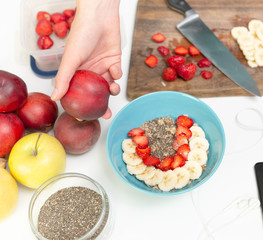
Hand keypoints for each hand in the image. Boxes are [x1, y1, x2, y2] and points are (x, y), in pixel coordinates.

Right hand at [51, 0, 121, 118]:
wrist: (100, 17)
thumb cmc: (82, 34)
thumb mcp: (70, 59)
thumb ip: (63, 79)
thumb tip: (55, 97)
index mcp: (76, 72)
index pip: (77, 93)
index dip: (80, 106)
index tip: (84, 118)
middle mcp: (89, 71)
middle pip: (95, 93)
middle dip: (101, 105)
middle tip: (106, 115)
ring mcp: (102, 66)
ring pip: (108, 85)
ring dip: (112, 90)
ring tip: (112, 90)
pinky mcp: (114, 61)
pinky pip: (117, 74)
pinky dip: (117, 75)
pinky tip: (114, 72)